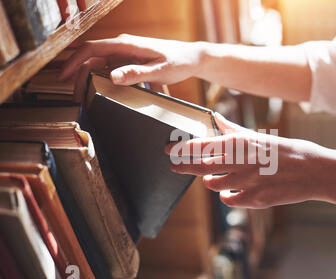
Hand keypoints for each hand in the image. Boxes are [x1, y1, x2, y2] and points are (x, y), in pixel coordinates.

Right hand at [59, 34, 203, 101]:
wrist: (192, 58)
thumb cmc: (178, 62)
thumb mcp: (159, 70)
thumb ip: (136, 74)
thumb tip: (111, 77)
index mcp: (126, 45)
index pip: (92, 49)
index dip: (75, 62)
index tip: (63, 76)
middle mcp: (123, 47)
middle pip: (92, 59)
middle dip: (79, 76)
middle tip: (75, 97)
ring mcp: (126, 54)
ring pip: (100, 65)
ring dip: (89, 80)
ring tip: (84, 98)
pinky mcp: (131, 62)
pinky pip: (111, 70)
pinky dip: (103, 81)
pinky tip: (100, 94)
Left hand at [165, 113, 335, 208]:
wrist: (315, 171)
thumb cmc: (287, 151)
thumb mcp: (259, 137)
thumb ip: (234, 130)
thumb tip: (216, 119)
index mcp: (241, 143)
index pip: (202, 145)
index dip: (181, 149)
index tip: (168, 150)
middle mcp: (240, 162)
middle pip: (201, 166)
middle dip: (183, 166)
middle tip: (174, 166)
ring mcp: (246, 182)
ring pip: (213, 184)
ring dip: (210, 181)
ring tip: (214, 177)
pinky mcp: (255, 200)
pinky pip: (229, 200)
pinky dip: (227, 195)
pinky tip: (233, 190)